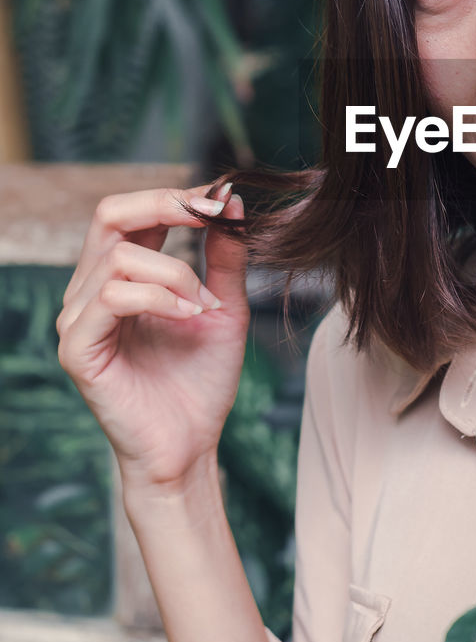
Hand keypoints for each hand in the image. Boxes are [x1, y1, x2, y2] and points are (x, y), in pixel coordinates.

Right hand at [56, 181, 249, 491]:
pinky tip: (190, 316)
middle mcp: (91, 290)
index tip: (221, 200)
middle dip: (165, 205)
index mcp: (120, 275)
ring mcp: (78, 318)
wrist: (190, 445)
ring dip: (176, 272)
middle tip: (211, 216)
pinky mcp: (78, 348)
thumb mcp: (225, 305)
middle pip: (109, 214)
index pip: (131, 211)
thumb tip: (230, 199)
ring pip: (120, 256)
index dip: (175, 196)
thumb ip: (225, 255)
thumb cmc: (201, 380)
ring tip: (205, 306)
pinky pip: (112, 297)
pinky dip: (159, 298)